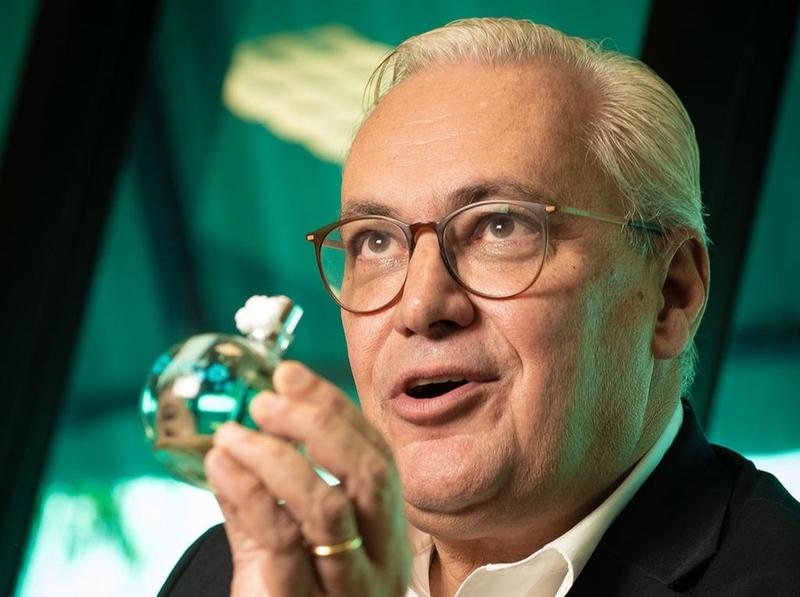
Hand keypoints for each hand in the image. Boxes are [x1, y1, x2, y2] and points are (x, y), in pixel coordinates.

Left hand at [204, 361, 410, 595]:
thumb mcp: (288, 544)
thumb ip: (264, 494)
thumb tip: (235, 435)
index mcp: (386, 526)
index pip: (374, 451)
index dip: (332, 406)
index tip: (289, 372)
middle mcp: (381, 554)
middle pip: (369, 472)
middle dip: (317, 423)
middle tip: (266, 398)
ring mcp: (351, 585)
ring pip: (329, 506)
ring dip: (276, 458)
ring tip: (233, 434)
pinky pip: (283, 541)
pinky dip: (249, 492)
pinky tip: (223, 466)